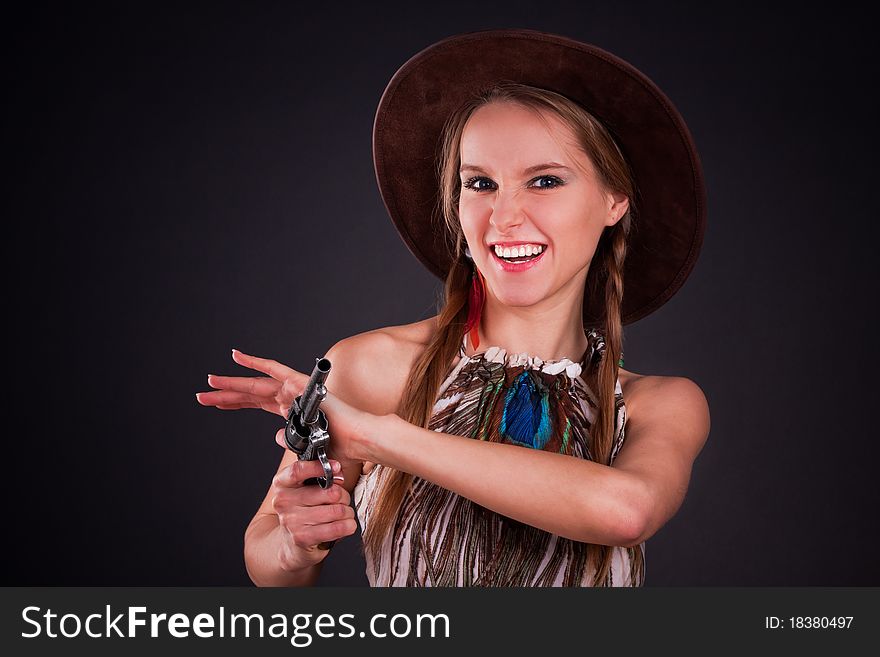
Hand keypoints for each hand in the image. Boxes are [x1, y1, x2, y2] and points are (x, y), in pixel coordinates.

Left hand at [195, 349, 373, 464]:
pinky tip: (235, 357)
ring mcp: (293, 389)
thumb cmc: (339, 446)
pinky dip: (254, 362)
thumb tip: (276, 437)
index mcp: (291, 411)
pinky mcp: (299, 382)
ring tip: (210, 382)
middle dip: (226, 395)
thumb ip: (289, 442)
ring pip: (255, 384)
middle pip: (251, 394)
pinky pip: (272, 368)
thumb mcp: (306, 449)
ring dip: (231, 383)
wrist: (355, 440)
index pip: (258, 404)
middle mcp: (289, 398)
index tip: (217, 403)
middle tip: (203, 395)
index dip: (236, 404)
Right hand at [271, 458, 358, 569]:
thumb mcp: (305, 487)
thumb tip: (337, 471)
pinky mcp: (303, 538)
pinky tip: (345, 525)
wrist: (290, 542)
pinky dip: (348, 525)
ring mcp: (291, 520)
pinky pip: (337, 527)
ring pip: (337, 510)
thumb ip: (319, 475)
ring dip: (347, 512)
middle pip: (330, 492)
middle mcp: (283, 501)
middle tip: (342, 500)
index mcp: (282, 483)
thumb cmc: (303, 509)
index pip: (298, 470)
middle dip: (344, 496)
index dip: (320, 467)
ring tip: (343, 514)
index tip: (336, 467)